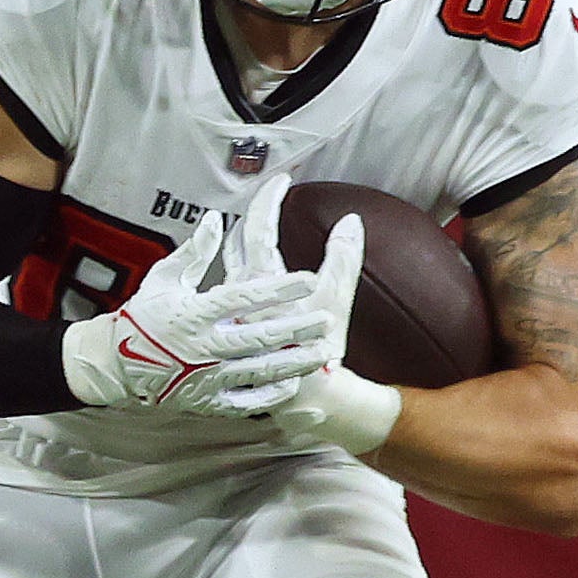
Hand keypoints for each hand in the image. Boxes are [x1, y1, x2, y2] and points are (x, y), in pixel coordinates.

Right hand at [61, 229, 330, 415]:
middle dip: (296, 329)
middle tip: (326, 320)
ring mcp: (206, 378)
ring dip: (293, 363)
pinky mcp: (205, 401)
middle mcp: (203, 347)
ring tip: (323, 353)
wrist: (114, 364)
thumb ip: (194, 251)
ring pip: (259, 372)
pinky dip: (269, 395)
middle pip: (260, 337)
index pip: (244, 297)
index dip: (278, 289)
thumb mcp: (164, 279)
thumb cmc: (142, 316)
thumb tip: (217, 219)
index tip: (307, 279)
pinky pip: (244, 402)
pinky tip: (292, 385)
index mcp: (193, 313)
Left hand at [241, 182, 391, 453]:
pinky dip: (236, 275)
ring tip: (252, 229)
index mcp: (260, 282)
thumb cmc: (318, 350)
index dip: (269, 198)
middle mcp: (236, 295)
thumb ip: (343, 259)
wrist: (302, 398)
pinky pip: (226, 293)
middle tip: (267, 200)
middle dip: (252, 217)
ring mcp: (229, 313)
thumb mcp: (335, 301)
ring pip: (227, 266)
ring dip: (239, 244)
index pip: (259, 227)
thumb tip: (351, 221)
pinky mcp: (229, 329)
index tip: (281, 179)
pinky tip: (243, 274)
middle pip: (234, 242)